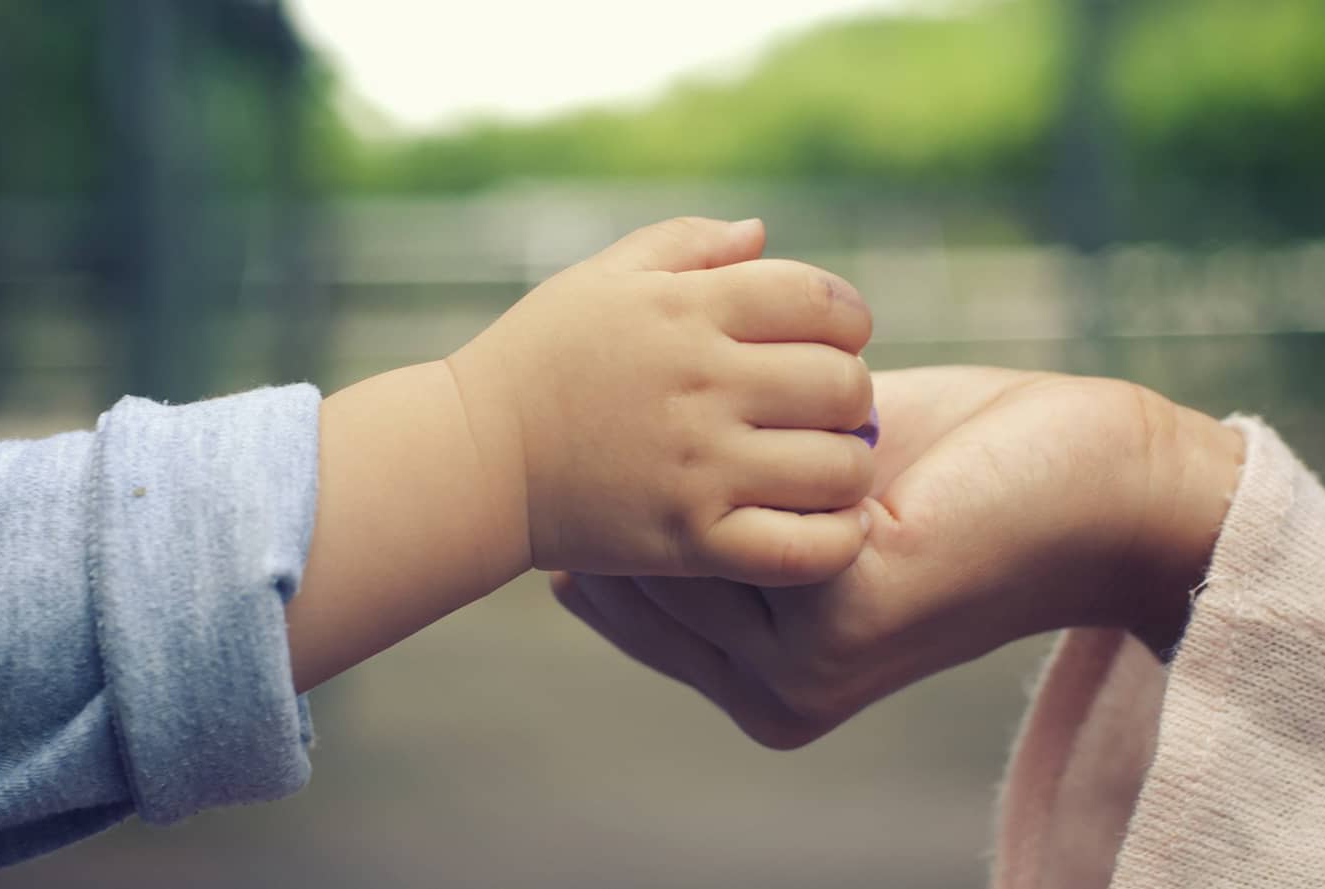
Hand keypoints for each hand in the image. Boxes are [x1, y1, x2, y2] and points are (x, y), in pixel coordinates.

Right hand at [448, 217, 875, 586]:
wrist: (473, 458)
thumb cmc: (541, 358)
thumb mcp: (603, 277)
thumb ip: (687, 244)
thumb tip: (760, 232)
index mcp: (688, 309)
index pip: (821, 302)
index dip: (849, 319)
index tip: (836, 339)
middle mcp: (702, 384)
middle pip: (843, 385)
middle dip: (851, 395)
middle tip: (828, 411)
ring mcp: (699, 467)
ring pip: (839, 468)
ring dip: (849, 467)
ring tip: (827, 468)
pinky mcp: (691, 540)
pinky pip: (803, 551)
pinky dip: (836, 541)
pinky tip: (830, 525)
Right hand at [554, 366, 1242, 747]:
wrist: (1101, 485)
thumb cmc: (962, 474)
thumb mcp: (818, 503)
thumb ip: (739, 512)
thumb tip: (646, 474)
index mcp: (763, 683)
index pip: (635, 609)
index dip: (602, 518)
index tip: (570, 442)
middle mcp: (774, 695)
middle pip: (640, 584)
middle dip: (611, 488)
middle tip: (579, 405)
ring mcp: (806, 669)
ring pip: (678, 554)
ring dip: (662, 461)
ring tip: (647, 383)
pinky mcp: (843, 615)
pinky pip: (740, 525)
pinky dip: (729, 450)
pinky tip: (723, 391)